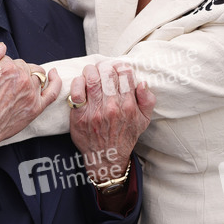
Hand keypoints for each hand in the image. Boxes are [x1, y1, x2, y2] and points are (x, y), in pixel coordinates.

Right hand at [0, 43, 60, 152]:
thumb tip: (2, 46)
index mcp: (9, 69)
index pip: (10, 59)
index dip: (2, 67)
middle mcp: (23, 79)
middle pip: (24, 66)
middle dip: (15, 71)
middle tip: (3, 84)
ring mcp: (31, 94)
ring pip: (36, 75)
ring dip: (29, 76)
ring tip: (16, 86)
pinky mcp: (36, 107)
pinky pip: (52, 92)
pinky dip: (55, 81)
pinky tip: (53, 74)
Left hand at [68, 61, 154, 182]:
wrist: (106, 157)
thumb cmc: (125, 136)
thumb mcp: (144, 120)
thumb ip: (147, 100)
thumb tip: (142, 82)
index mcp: (128, 105)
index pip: (125, 74)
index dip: (120, 66)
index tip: (117, 68)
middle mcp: (112, 107)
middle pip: (107, 72)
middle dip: (105, 66)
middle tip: (103, 69)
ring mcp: (94, 111)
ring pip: (91, 78)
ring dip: (91, 70)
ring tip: (92, 72)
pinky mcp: (79, 116)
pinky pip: (76, 92)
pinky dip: (77, 83)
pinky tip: (81, 83)